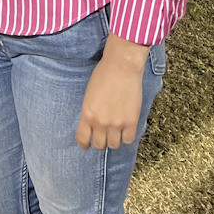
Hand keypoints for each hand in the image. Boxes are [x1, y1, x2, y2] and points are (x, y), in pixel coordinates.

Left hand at [75, 34, 149, 149]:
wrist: (121, 67)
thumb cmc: (102, 75)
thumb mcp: (89, 95)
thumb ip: (90, 112)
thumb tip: (92, 124)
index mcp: (87, 114)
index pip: (83, 139)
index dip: (84, 144)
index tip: (86, 145)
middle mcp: (100, 123)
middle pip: (99, 145)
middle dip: (100, 142)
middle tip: (102, 137)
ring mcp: (117, 124)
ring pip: (114, 145)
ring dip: (114, 141)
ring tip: (114, 134)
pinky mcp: (131, 122)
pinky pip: (128, 140)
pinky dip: (126, 137)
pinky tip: (125, 131)